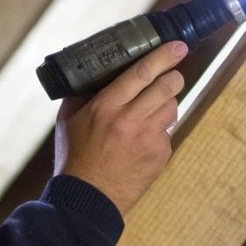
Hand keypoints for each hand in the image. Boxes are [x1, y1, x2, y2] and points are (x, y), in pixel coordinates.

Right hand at [54, 40, 187, 214]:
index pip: (141, 73)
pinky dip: (159, 131)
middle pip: (166, 87)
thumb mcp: (68, 120)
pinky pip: (167, 133)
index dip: (163, 56)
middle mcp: (130, 120)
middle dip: (173, 77)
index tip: (178, 46)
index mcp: (105, 107)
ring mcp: (148, 139)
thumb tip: (94, 71)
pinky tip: (142, 141)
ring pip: (172, 107)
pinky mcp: (159, 155)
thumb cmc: (75, 157)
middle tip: (171, 75)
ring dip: (165, 103)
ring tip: (150, 111)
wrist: (87, 199)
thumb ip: (81, 93)